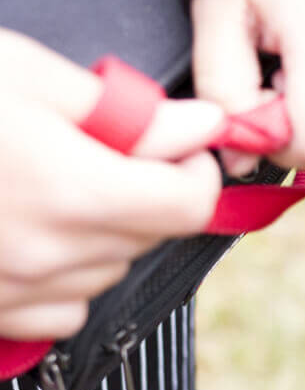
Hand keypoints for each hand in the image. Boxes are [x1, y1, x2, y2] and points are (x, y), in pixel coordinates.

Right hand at [0, 29, 223, 340]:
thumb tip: (200, 127)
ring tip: (45, 187)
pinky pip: (59, 314)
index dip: (192, 170)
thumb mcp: (21, 75)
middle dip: (144, 194)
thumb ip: (124, 112)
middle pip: (150, 240)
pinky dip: (60, 280)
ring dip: (100, 235)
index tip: (174, 146)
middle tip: (98, 151)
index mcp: (68, 190)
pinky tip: (24, 236)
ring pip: (107, 276)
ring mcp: (11, 293)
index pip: (188, 205)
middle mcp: (45, 255)